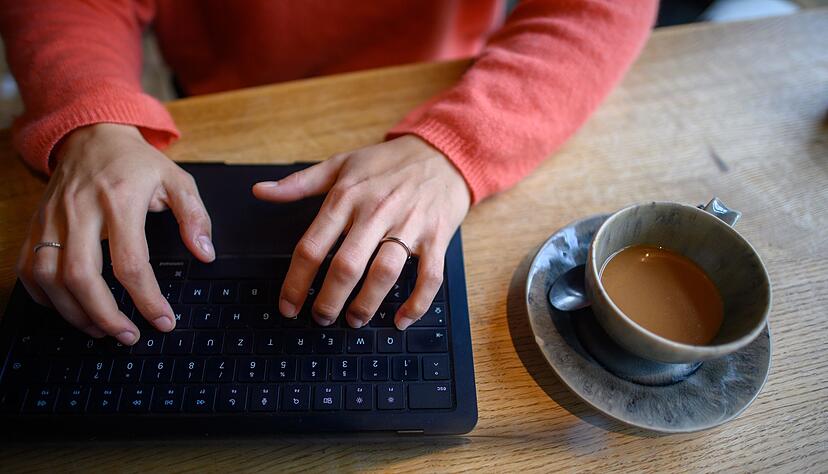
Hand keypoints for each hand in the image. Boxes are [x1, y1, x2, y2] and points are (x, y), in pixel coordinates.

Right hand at [15, 123, 214, 344]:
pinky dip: (45, 297)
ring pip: (49, 278)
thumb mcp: (177, 180)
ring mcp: (53, 219)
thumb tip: (205, 253)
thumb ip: (194, 216)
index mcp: (121, 199)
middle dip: (105, 316)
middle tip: (129, 336)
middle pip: (81, 277)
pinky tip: (69, 308)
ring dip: (74, 313)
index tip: (163, 321)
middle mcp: (81, 210)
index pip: (131, 261)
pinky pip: (28, 269)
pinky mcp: (36, 225)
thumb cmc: (135, 163)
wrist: (92, 135)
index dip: (147, 299)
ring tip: (102, 329)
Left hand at [253, 135, 470, 329]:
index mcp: (347, 196)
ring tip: (354, 320)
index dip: (295, 282)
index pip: (312, 246)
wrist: (442, 151)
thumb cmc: (387, 162)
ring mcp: (409, 225)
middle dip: (329, 301)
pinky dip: (416, 304)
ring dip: (366, 304)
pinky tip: (400, 320)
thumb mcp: (340, 164)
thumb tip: (260, 191)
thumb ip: (298, 182)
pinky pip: (429, 277)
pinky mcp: (437, 236)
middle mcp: (376, 211)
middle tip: (320, 319)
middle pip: (346, 266)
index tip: (288, 306)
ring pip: (384, 273)